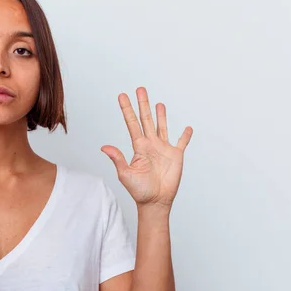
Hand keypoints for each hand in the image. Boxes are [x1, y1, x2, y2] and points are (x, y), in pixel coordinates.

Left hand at [101, 87, 192, 207]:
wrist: (155, 202)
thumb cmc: (139, 191)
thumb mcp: (125, 174)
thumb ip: (117, 159)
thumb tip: (103, 147)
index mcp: (138, 147)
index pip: (132, 123)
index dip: (127, 110)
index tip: (122, 96)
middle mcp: (150, 145)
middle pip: (146, 120)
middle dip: (143, 104)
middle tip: (140, 88)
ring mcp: (164, 149)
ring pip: (162, 127)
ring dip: (161, 115)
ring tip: (158, 103)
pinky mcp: (176, 156)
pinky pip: (182, 143)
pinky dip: (185, 135)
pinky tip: (187, 128)